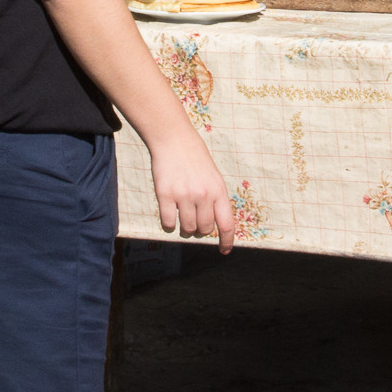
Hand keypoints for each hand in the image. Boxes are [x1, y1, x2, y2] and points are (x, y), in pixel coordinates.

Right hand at [148, 138, 237, 252]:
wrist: (174, 140)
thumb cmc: (195, 158)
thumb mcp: (214, 177)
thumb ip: (215, 200)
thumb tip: (213, 225)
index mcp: (218, 191)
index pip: (226, 224)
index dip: (226, 241)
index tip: (224, 251)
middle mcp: (203, 195)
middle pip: (204, 230)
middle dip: (200, 231)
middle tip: (196, 224)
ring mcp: (183, 195)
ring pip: (187, 229)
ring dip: (185, 229)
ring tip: (183, 218)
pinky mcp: (165, 194)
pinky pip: (168, 222)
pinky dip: (169, 225)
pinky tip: (170, 216)